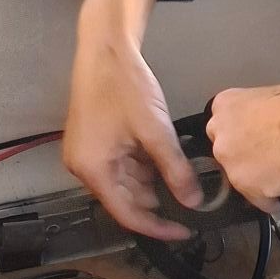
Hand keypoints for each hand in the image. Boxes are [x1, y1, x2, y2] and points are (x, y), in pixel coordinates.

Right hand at [63, 0, 203, 236]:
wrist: (105, 48)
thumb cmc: (125, 87)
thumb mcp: (156, 132)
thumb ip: (175, 170)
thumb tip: (194, 202)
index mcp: (93, 170)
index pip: (128, 215)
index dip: (158, 227)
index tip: (186, 231)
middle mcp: (85, 168)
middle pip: (125, 200)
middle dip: (158, 203)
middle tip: (192, 205)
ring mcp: (88, 155)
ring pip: (126, 183)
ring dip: (153, 183)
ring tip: (184, 181)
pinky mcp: (95, 142)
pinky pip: (121, 166)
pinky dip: (144, 167)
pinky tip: (167, 162)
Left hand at [207, 83, 279, 209]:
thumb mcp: (279, 94)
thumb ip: (259, 112)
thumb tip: (266, 125)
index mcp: (227, 105)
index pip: (224, 126)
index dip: (246, 135)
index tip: (257, 139)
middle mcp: (222, 134)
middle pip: (229, 154)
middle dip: (249, 158)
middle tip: (275, 155)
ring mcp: (233, 163)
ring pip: (243, 179)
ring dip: (262, 179)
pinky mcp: (248, 188)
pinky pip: (261, 201)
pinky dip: (276, 198)